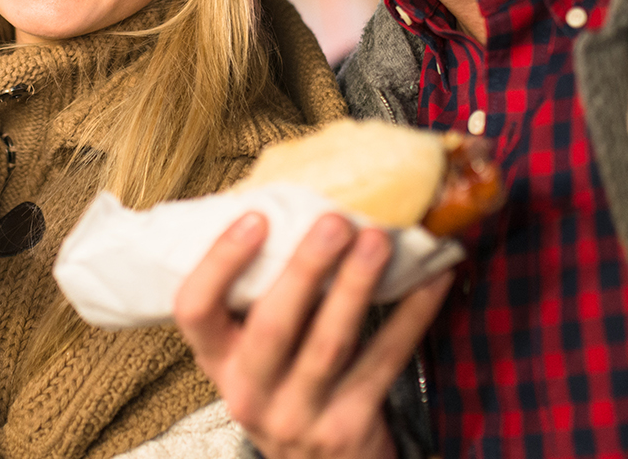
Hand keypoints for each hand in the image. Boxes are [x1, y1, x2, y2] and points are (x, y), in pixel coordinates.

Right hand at [174, 212, 453, 457]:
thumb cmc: (288, 390)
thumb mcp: (256, 356)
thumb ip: (260, 298)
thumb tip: (289, 201)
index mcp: (218, 362)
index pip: (195, 310)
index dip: (220, 262)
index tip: (256, 217)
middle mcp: (249, 393)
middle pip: (271, 327)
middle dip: (305, 270)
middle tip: (335, 221)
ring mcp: (298, 415)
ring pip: (329, 344)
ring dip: (357, 287)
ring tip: (380, 240)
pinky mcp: (349, 426)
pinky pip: (383, 362)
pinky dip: (411, 317)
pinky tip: (432, 280)